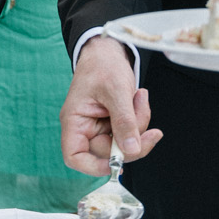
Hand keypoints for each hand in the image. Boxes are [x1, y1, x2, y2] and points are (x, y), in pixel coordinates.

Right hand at [60, 36, 161, 175]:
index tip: (117, 163)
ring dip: (139, 123)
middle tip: (143, 115)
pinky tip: (138, 98)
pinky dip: (140, 118)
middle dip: (131, 137)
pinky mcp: (114, 123)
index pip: (74, 157)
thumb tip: (131, 149)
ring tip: (139, 97)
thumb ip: (124, 121)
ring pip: (124, 143)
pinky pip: (131, 132)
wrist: (108, 51)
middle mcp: (85, 128)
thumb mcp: (115, 91)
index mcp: (74, 121)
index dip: (93, 167)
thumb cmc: (103, 65)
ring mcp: (101, 127)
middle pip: (108, 152)